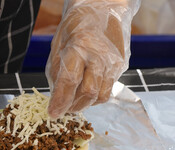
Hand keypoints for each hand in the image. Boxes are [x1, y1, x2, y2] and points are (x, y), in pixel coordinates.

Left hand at [46, 0, 139, 117]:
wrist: (105, 8)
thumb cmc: (77, 24)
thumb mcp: (59, 43)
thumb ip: (57, 69)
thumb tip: (56, 95)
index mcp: (80, 47)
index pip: (70, 81)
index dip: (60, 101)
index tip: (53, 113)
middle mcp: (99, 56)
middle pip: (88, 92)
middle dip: (73, 107)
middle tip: (63, 109)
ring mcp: (113, 62)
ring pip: (100, 96)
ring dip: (85, 104)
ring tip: (74, 103)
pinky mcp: (121, 66)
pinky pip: (108, 89)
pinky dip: (95, 97)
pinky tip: (86, 91)